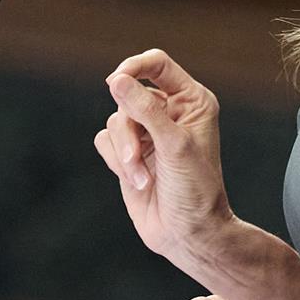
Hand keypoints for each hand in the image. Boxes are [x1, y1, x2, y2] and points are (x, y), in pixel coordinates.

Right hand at [93, 50, 233, 262]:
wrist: (187, 234)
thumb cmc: (195, 189)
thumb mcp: (173, 145)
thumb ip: (144, 110)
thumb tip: (117, 80)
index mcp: (191, 101)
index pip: (157, 65)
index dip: (135, 67)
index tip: (116, 80)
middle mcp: (169, 112)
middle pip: (129, 95)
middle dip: (129, 127)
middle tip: (138, 155)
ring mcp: (148, 133)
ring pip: (114, 120)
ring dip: (124, 152)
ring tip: (142, 179)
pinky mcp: (129, 154)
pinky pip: (105, 141)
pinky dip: (116, 162)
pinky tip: (138, 182)